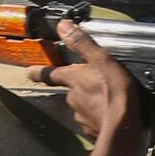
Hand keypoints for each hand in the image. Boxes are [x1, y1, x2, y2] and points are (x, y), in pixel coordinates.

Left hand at [33, 20, 146, 141]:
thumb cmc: (114, 93)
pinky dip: (98, 116)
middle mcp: (73, 97)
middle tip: (92, 84)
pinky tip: (110, 113)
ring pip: (81, 105)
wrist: (124, 128)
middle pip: (70, 89)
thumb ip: (81, 42)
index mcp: (73, 79)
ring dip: (90, 101)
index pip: (50, 73)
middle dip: (78, 86)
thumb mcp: (100, 59)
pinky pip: (92, 120)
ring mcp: (81, 115)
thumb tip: (63, 26)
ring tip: (105, 98)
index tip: (30, 72)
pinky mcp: (92, 129)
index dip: (39, 72)